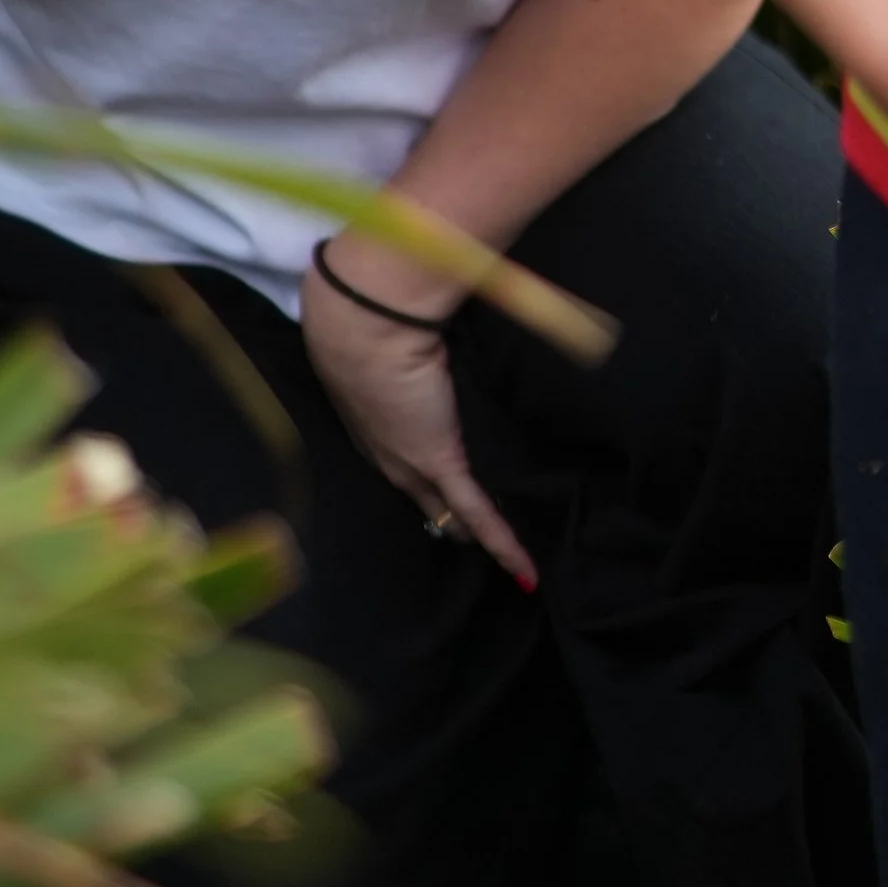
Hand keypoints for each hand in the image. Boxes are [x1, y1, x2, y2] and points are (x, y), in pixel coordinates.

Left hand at [299, 250, 536, 589]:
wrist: (362, 320)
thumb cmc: (364, 314)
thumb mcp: (373, 341)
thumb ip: (393, 350)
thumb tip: (412, 338)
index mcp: (365, 425)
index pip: (397, 466)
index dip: (420, 482)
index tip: (438, 490)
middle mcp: (384, 454)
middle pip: (420, 499)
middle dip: (445, 516)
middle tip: (475, 531)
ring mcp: (412, 462)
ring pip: (447, 512)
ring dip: (473, 533)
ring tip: (505, 557)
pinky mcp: (440, 461)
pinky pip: (477, 513)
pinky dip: (503, 544)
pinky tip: (525, 572)